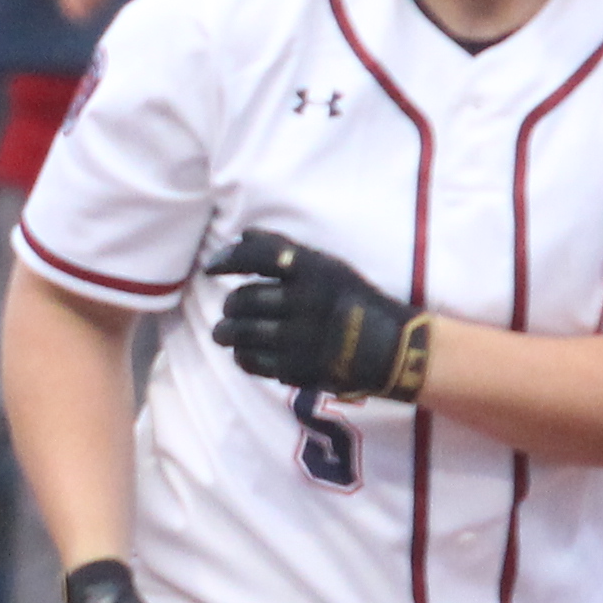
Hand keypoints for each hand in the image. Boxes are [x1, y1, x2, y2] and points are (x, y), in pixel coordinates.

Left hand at [206, 229, 423, 401]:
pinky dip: (241, 355)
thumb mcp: (328, 267)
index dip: (227, 260)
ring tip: (224, 332)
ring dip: (226, 332)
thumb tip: (242, 235)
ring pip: (241, 332)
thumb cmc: (353, 300)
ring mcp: (300, 337)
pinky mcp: (297, 368)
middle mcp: (305, 301)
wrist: (391, 349)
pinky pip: (252, 361)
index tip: (211, 269)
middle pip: (243, 299)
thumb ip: (284, 250)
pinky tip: (244, 351)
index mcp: (313, 270)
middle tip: (228, 309)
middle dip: (229, 305)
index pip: (257, 256)